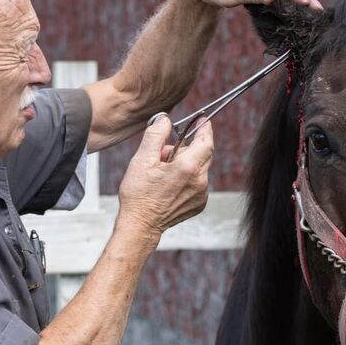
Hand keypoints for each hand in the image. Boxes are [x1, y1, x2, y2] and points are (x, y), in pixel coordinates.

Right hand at [116, 113, 213, 236]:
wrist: (141, 224)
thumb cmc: (139, 194)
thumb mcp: (142, 160)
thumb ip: (156, 135)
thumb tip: (165, 120)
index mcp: (188, 168)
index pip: (206, 141)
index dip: (205, 129)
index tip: (202, 120)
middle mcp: (200, 181)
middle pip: (203, 154)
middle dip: (186, 148)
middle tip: (165, 153)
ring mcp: (201, 194)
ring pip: (199, 168)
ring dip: (185, 164)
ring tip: (163, 173)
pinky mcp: (199, 204)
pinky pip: (198, 183)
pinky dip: (187, 179)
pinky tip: (170, 186)